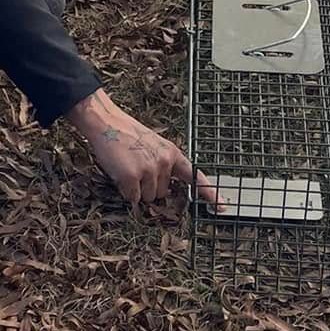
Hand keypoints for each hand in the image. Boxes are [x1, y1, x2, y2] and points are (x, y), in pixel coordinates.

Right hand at [66, 89, 218, 207]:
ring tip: (128, 167)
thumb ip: (165, 164)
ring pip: (148, 197)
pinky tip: (120, 173)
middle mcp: (165, 162)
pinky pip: (132, 197)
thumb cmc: (128, 135)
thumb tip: (165, 190)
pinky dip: (125, 190)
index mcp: (173, 153)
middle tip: (137, 166)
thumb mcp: (155, 146)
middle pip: (162, 193)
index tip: (222, 207)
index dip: (209, 193)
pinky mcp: (131, 177)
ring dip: (137, 189)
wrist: (107, 123)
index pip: (195, 176)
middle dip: (149, 185)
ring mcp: (149, 170)